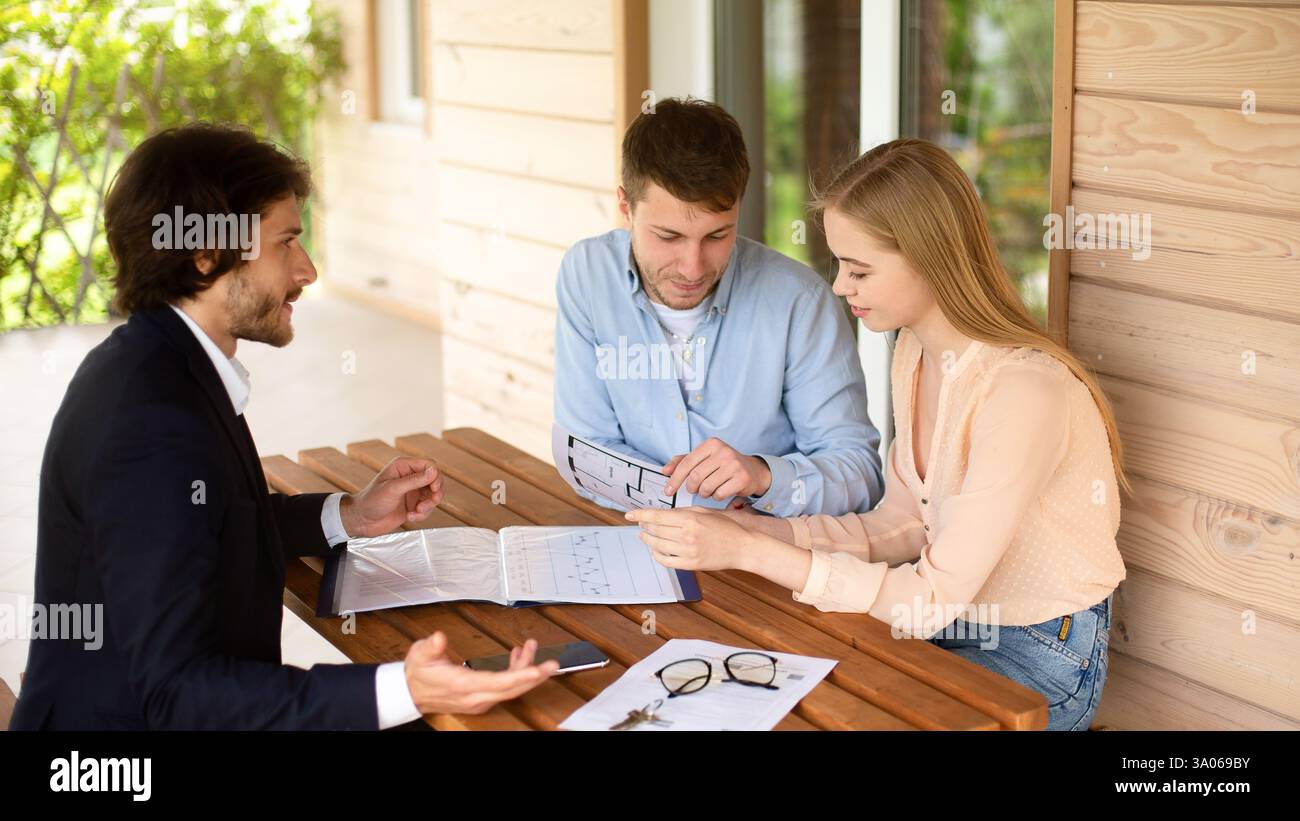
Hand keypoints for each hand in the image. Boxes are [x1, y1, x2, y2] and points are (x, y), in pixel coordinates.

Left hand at [340, 456, 443, 537]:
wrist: (362, 521)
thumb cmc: (372, 501)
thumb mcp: (393, 489)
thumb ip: (414, 480)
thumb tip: (433, 471)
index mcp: (403, 467)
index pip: (429, 465)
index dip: (435, 476)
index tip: (434, 488)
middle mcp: (410, 477)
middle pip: (435, 479)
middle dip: (436, 492)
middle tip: (433, 501)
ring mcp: (412, 491)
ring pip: (433, 495)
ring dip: (429, 505)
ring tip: (417, 512)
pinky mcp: (413, 504)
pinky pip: (428, 508)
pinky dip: (423, 514)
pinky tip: (410, 517)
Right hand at [403, 632, 558, 714]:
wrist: (410, 692)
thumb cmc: (418, 673)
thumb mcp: (420, 655)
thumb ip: (431, 647)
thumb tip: (439, 638)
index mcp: (464, 686)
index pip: (498, 683)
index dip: (520, 676)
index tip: (538, 670)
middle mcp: (476, 696)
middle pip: (512, 689)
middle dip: (535, 675)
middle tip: (553, 664)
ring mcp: (480, 699)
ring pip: (511, 687)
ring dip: (525, 668)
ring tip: (532, 647)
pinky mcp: (482, 697)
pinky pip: (505, 686)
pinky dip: (515, 670)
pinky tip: (519, 655)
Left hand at [624, 506, 755, 571]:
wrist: (743, 547)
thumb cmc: (726, 527)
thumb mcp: (704, 512)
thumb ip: (683, 512)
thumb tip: (662, 514)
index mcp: (690, 519)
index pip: (657, 516)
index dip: (640, 515)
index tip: (629, 514)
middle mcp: (687, 535)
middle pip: (655, 530)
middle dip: (644, 526)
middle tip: (639, 523)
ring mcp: (688, 551)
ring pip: (658, 545)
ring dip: (647, 540)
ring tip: (644, 536)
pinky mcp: (691, 564)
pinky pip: (666, 561)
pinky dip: (657, 555)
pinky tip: (655, 550)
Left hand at [662, 438, 771, 499]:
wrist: (753, 471)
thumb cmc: (723, 465)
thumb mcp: (704, 458)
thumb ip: (683, 462)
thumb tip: (665, 470)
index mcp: (711, 444)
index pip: (686, 463)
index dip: (675, 479)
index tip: (667, 491)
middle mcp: (723, 451)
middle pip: (695, 477)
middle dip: (691, 488)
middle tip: (694, 489)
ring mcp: (734, 465)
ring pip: (706, 487)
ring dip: (704, 493)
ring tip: (710, 489)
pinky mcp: (742, 478)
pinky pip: (719, 494)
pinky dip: (716, 496)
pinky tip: (721, 491)